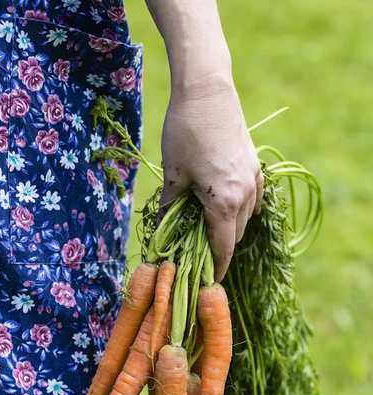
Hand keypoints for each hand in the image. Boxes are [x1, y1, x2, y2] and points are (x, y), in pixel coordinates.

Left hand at [159, 73, 262, 282]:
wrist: (208, 90)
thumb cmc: (185, 132)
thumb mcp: (173, 174)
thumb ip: (170, 208)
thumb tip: (161, 233)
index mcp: (225, 202)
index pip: (223, 248)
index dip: (215, 268)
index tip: (207, 282)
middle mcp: (246, 195)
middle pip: (235, 236)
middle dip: (218, 251)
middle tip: (197, 258)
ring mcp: (254, 179)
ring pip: (245, 219)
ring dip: (228, 230)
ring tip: (206, 233)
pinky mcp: (255, 166)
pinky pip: (252, 200)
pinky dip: (240, 211)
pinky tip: (225, 209)